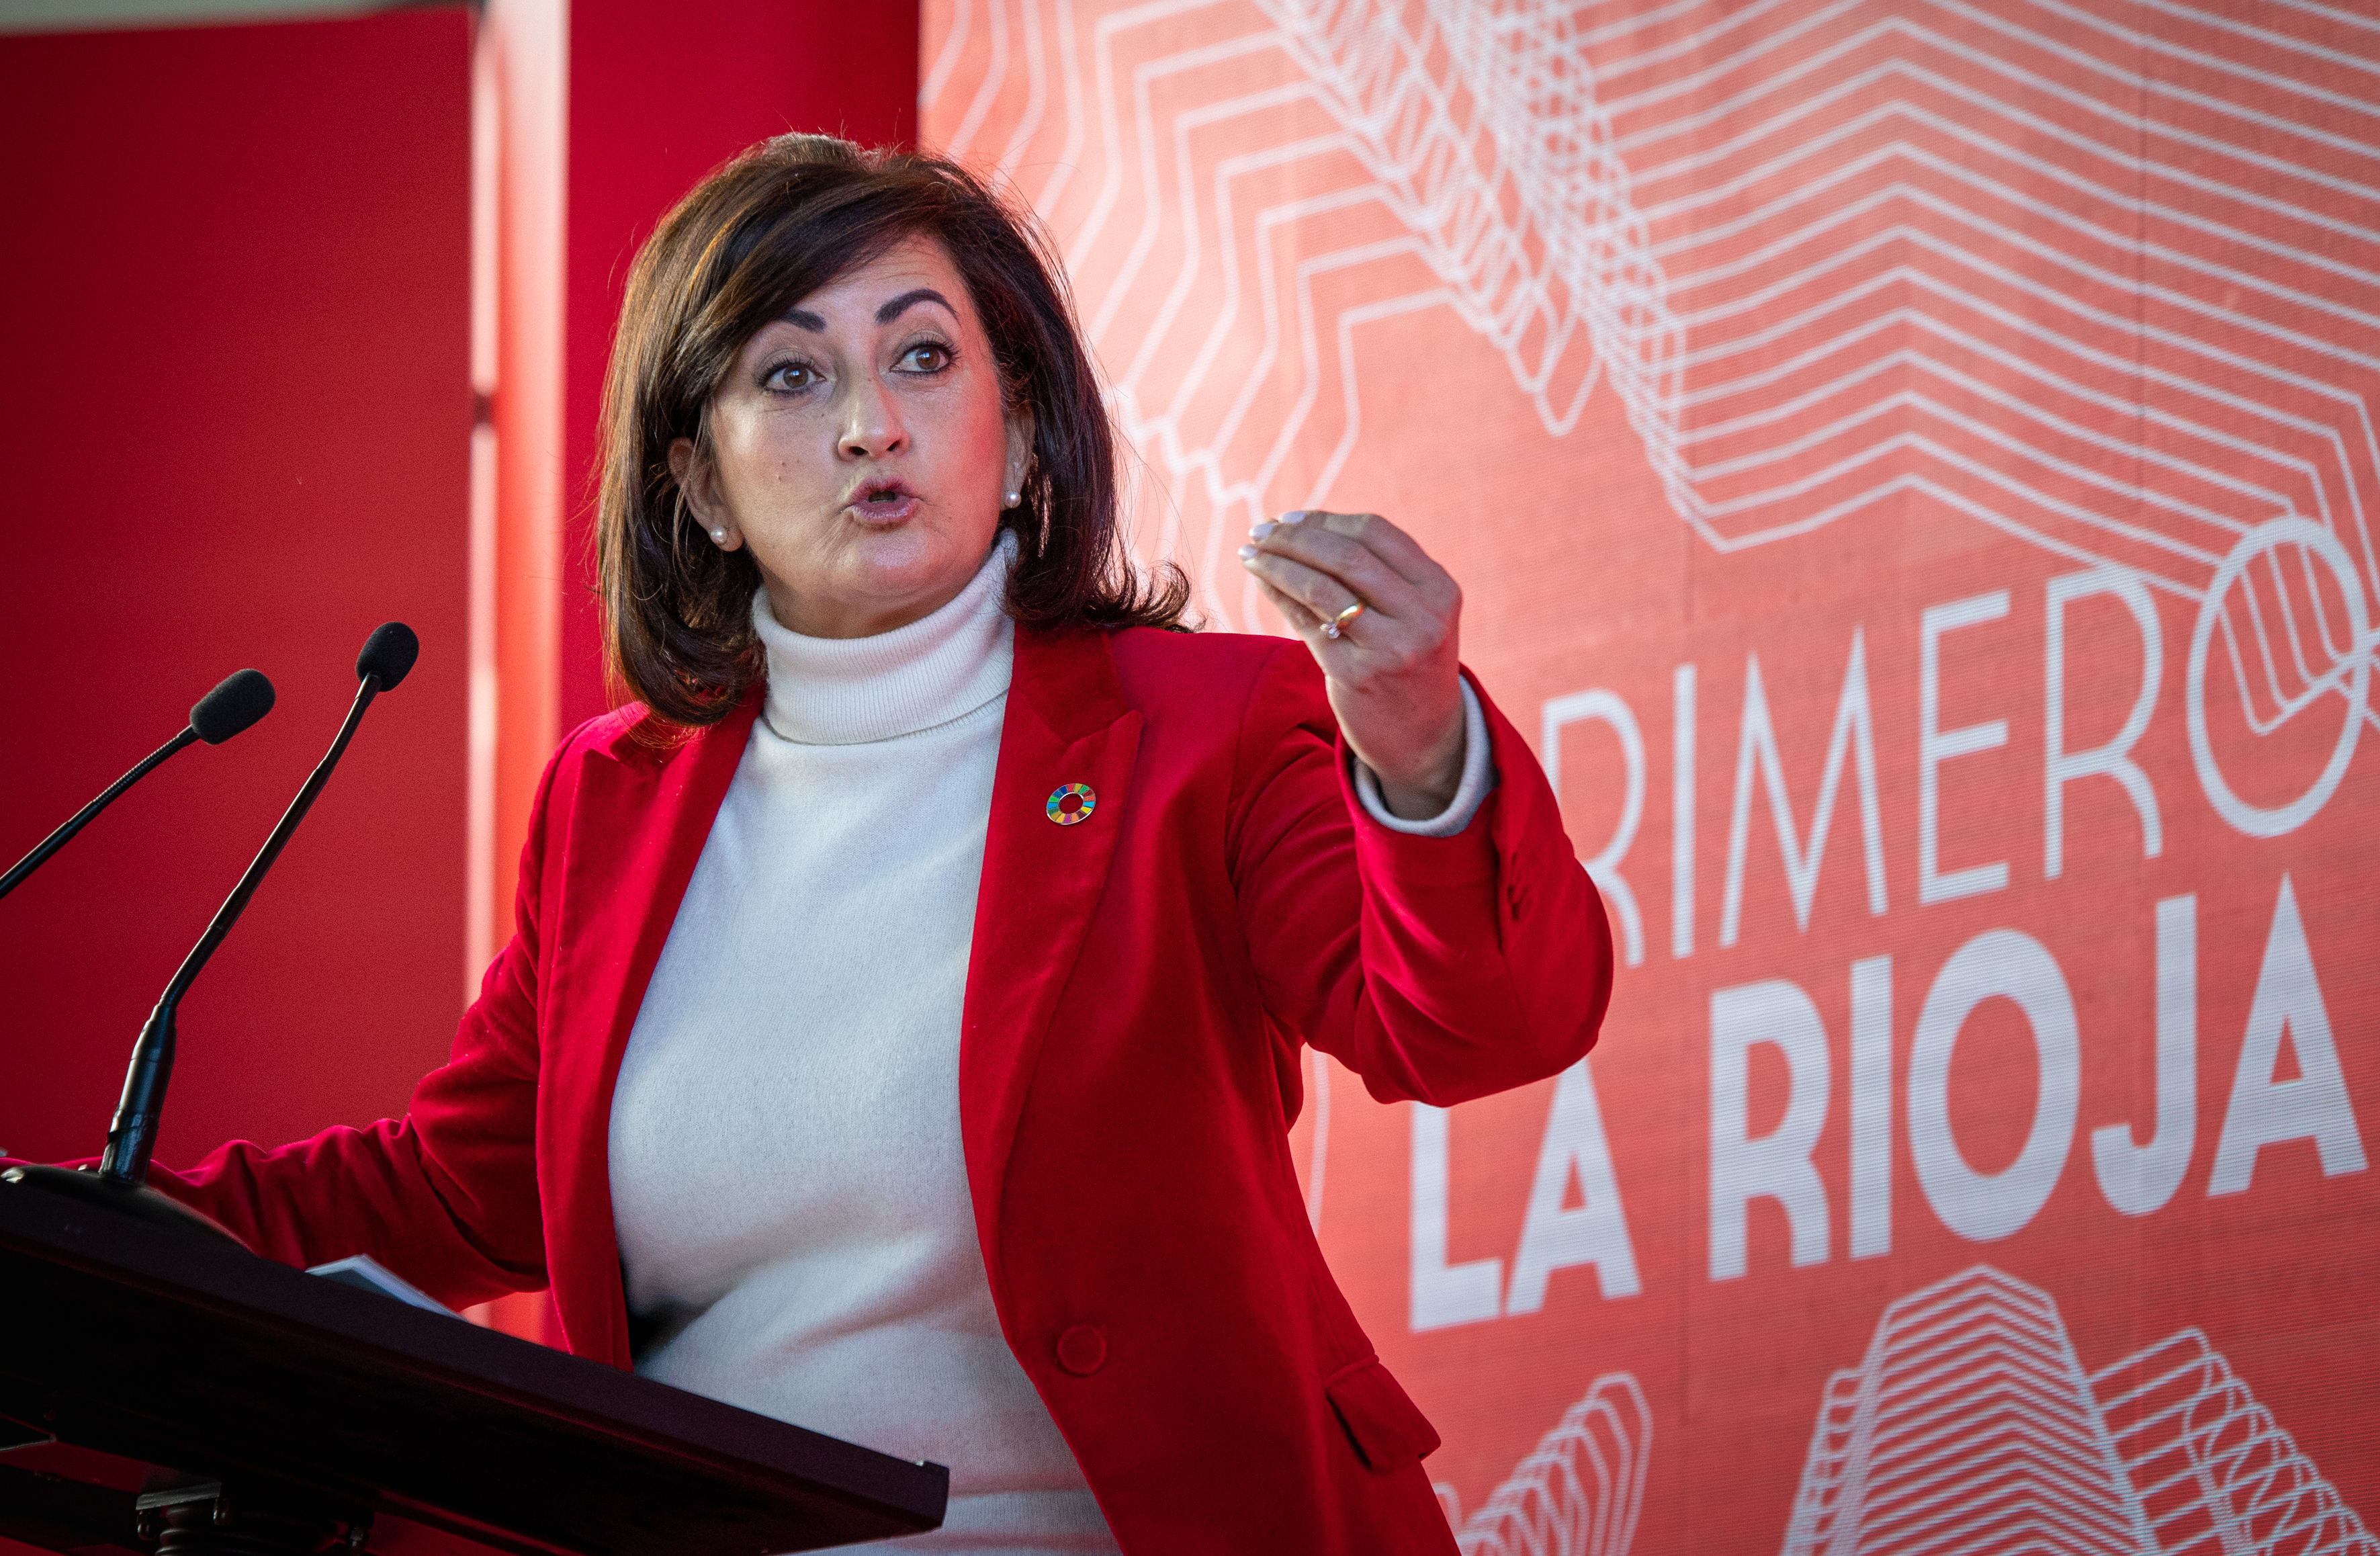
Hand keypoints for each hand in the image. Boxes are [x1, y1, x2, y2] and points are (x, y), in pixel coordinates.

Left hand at [1238, 510, 1465, 817]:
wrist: (1426, 739)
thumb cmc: (1410, 662)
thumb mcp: (1416, 613)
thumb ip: (1379, 572)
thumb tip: (1301, 526)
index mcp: (1439, 589)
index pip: (1374, 533)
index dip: (1325, 521)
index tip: (1289, 519)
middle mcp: (1421, 616)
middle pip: (1345, 556)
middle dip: (1294, 538)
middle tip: (1259, 533)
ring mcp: (1390, 648)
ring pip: (1320, 587)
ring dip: (1277, 565)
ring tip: (1250, 556)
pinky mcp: (1356, 676)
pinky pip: (1307, 624)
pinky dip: (1279, 597)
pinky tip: (1263, 585)